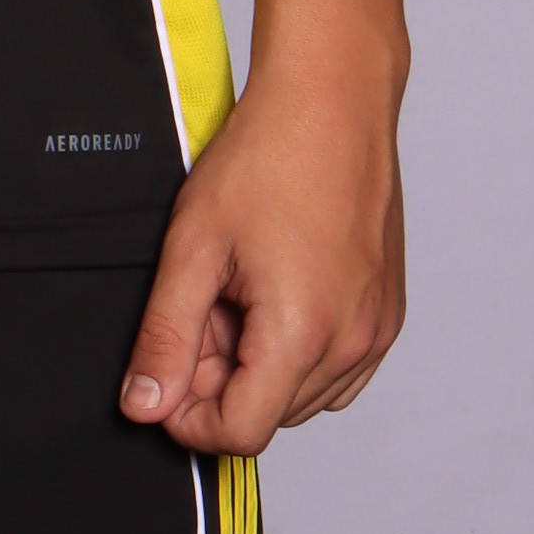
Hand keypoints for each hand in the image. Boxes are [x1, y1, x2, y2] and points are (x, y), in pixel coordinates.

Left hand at [118, 65, 405, 454]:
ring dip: (261, 365)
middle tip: (203, 303)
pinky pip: (339, 370)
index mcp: (303, 333)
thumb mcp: (193, 247)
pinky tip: (276, 293)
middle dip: (221, 380)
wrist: (333, 99)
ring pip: (304, 396)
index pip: (240, 434)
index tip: (166, 371)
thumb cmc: (267, 157)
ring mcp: (378, 330)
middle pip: (271, 414)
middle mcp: (353, 342)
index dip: (189, 418)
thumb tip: (144, 406)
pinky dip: (300, 352)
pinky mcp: (388, 313)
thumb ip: (165, 337)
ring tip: (239, 291)